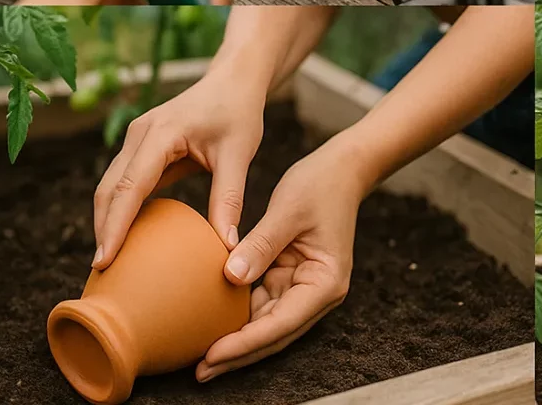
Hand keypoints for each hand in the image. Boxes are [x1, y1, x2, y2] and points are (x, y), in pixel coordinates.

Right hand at [91, 69, 265, 269]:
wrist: (234, 80)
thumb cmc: (238, 112)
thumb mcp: (239, 154)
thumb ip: (229, 199)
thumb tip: (227, 246)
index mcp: (160, 134)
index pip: (129, 187)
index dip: (115, 226)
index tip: (104, 259)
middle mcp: (140, 134)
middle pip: (110, 189)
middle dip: (103, 229)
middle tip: (102, 272)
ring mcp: (137, 139)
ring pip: (112, 186)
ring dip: (108, 220)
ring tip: (110, 261)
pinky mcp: (143, 146)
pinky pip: (126, 181)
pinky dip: (122, 208)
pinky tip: (128, 235)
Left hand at [197, 138, 365, 381]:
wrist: (341, 169)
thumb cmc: (320, 185)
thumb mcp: (288, 211)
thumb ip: (260, 245)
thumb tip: (230, 277)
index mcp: (326, 282)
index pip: (281, 323)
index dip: (246, 342)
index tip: (212, 353)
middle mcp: (318, 293)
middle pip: (275, 334)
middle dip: (239, 354)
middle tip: (200, 371)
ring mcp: (304, 288)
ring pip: (267, 325)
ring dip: (238, 340)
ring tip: (201, 357)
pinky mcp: (290, 278)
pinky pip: (263, 305)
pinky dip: (240, 316)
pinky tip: (214, 324)